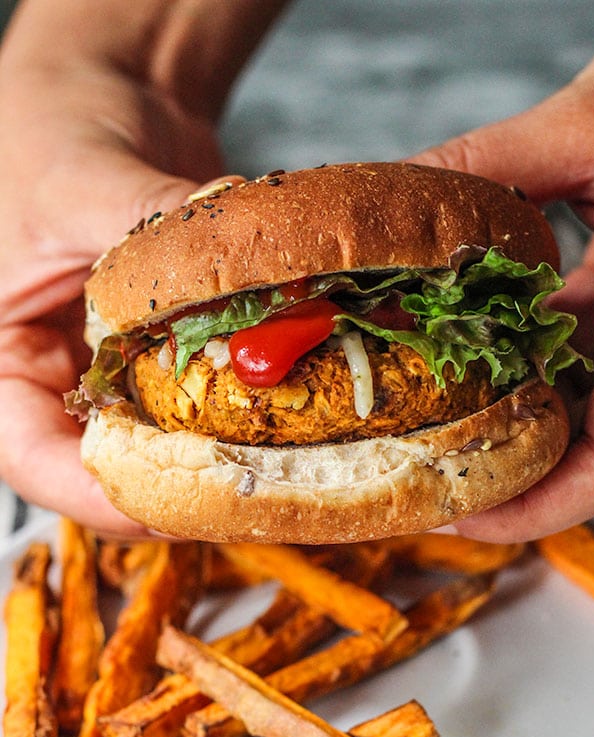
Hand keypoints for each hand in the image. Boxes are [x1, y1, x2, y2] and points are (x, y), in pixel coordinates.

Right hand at [0, 0, 286, 535]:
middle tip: (251, 496)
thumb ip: (147, 228)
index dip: (99, 497)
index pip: (32, 457)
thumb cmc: (54, 129)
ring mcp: (113, 373)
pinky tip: (288, 416)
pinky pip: (200, 406)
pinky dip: (240, 416)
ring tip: (278, 471)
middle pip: (104, 473)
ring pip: (158, 451)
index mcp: (0, 357)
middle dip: (175, 493)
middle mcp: (54, 378)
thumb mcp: (83, 181)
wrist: (100, 95)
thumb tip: (236, 260)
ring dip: (216, 465)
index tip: (174, 508)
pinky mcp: (165, 358)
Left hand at [410, 0, 593, 541]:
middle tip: (419, 471)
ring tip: (428, 420)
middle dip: (508, 475)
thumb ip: (496, 163)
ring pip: (582, 410)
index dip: (539, 504)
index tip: (460, 509)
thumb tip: (401, 201)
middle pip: (593, 452)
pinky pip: (578, 360)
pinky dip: (521, 366)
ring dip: (508, 421)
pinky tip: (466, 349)